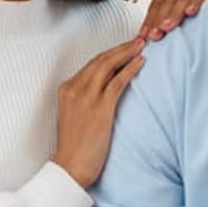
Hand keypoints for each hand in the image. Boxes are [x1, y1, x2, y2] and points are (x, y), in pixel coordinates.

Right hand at [53, 37, 144, 188]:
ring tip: (141, 45)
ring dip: (127, 52)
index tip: (123, 48)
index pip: (91, 64)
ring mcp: (86, 97)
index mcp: (66, 89)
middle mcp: (74, 89)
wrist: (70, 167)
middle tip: (137, 40)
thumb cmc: (74, 147)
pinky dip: (130, 69)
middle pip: (100, 60)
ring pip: (108, 65)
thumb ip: (84, 99)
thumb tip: (105, 90)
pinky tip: (140, 62)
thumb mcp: (74, 116)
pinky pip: (117, 82)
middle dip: (120, 48)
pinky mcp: (100, 108)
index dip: (110, 53)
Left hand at [140, 0, 207, 40]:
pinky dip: (196, 2)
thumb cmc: (206, 13)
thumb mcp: (183, 15)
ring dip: (174, 13)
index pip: (157, 2)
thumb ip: (168, 21)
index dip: (149, 20)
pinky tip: (191, 12)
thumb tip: (146, 39)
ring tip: (167, 27)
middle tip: (154, 35)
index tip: (143, 37)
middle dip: (158, 19)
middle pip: (167, 0)